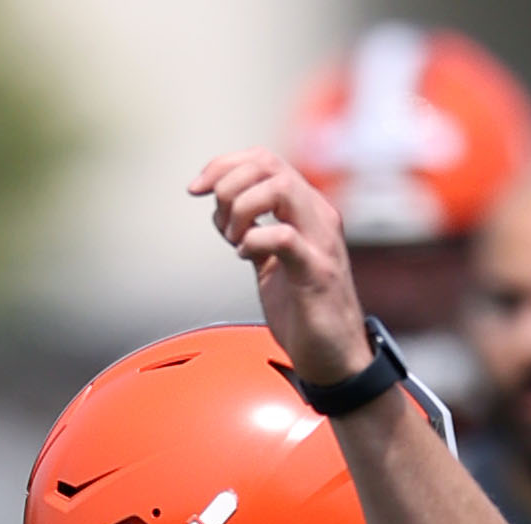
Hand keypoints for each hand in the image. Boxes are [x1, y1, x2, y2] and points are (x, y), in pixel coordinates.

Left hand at [190, 150, 368, 392]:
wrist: (335, 357)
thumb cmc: (304, 313)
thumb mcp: (271, 264)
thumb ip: (254, 233)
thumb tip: (223, 214)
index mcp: (305, 209)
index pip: (263, 159)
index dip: (223, 165)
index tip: (195, 189)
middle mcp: (317, 215)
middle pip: (268, 164)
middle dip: (228, 184)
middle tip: (219, 225)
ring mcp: (320, 241)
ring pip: (279, 188)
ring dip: (242, 209)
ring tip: (234, 242)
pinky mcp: (317, 272)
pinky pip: (282, 236)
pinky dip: (254, 241)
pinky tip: (244, 257)